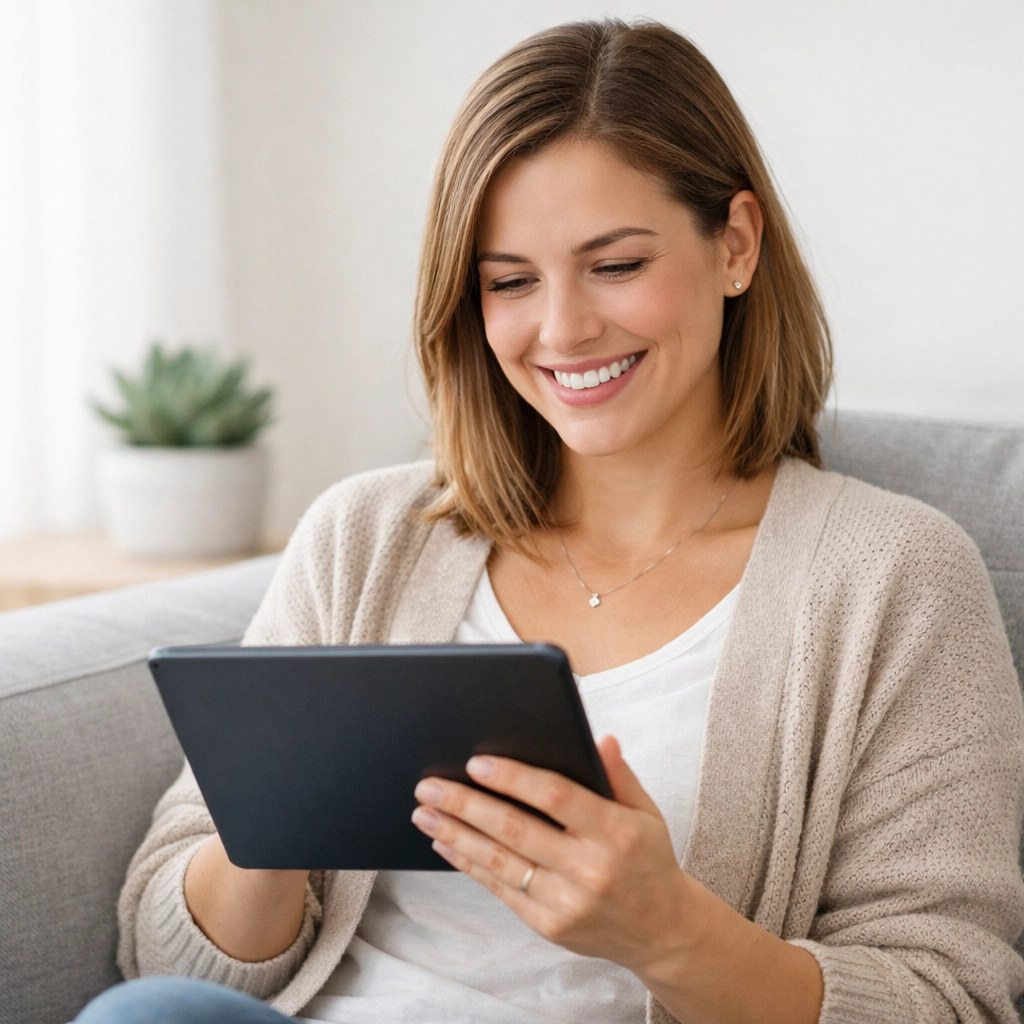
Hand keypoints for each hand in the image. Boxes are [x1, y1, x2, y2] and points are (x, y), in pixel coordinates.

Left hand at [411, 735, 698, 977]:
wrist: (662, 931)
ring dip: (455, 835)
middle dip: (466, 805)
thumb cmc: (648, 859)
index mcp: (616, 832)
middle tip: (429, 786)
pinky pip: (500, 889)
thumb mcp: (646, 811)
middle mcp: (589, 869)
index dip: (513, 778)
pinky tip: (445, 845)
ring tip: (424, 813)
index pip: (556, 797)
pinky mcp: (549, 925)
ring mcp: (567, 902)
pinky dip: (468, 864)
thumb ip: (618, 774)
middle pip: (515, 830)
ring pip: (499, 862)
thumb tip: (600, 738)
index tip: (476, 762)